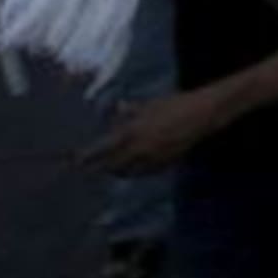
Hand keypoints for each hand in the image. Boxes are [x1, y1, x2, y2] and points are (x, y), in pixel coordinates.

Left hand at [81, 89, 228, 174]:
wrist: (203, 115)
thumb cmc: (175, 104)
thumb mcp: (150, 104)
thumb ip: (132, 111)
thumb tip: (120, 108)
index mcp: (130, 132)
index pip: (101, 150)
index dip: (86, 157)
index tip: (75, 161)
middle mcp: (138, 150)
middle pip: (112, 166)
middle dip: (103, 166)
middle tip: (94, 166)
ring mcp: (152, 159)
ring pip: (128, 172)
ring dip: (120, 170)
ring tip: (115, 166)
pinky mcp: (165, 165)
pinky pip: (145, 171)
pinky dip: (138, 170)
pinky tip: (138, 165)